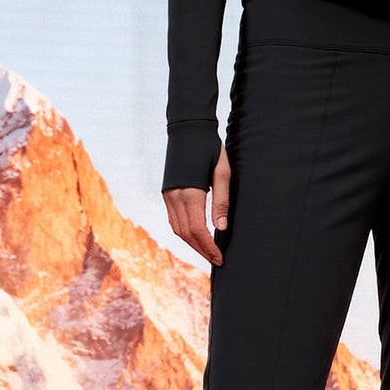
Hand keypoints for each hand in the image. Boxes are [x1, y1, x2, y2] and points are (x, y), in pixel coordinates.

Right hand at [162, 142, 230, 266]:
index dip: (208, 247)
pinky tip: (196, 236)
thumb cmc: (209, 148)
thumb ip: (222, 201)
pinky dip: (184, 231)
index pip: (197, 229)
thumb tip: (222, 228)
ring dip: (191, 243)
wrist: (187, 129)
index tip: (220, 258)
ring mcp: (168, 195)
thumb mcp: (223, 172)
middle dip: (200, 249)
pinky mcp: (166, 192)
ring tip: (207, 251)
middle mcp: (174, 196)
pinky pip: (173, 219)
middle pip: (185, 234)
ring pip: (177, 228)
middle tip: (216, 260)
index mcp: (190, 192)